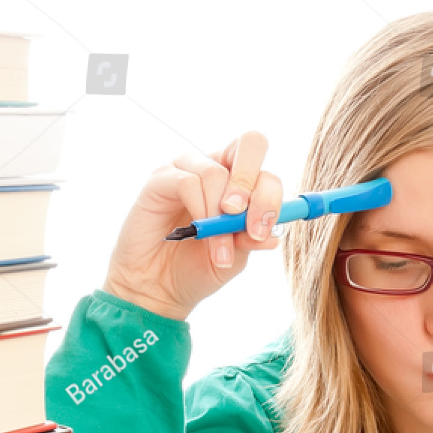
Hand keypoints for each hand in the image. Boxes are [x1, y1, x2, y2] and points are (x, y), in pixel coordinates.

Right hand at [102, 131, 282, 320]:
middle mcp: (217, 170)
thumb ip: (252, 239)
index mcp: (240, 186)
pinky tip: (196, 233)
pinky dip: (199, 210)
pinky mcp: (161, 179)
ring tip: (215, 248)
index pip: (266, 174)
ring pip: (216, 172)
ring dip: (219, 215)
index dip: (270, 199)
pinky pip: (188, 182)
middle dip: (250, 182)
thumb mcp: (234, 258)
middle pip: (249, 144)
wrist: (158, 288)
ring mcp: (188, 170)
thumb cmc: (196, 268)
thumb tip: (275, 233)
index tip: (261, 231)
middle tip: (239, 216)